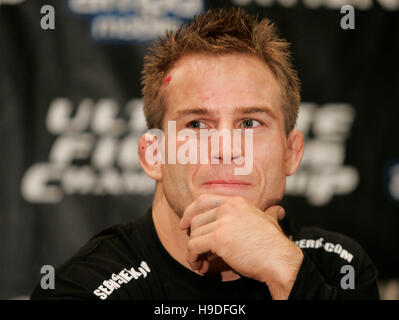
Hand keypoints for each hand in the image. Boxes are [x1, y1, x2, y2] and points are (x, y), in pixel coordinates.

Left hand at [179, 194, 302, 298]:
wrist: (279, 259)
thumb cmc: (275, 244)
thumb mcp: (269, 220)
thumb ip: (268, 213)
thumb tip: (277, 211)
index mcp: (236, 201)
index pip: (202, 200)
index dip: (189, 212)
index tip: (185, 224)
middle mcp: (227, 208)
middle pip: (195, 219)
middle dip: (193, 237)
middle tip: (198, 251)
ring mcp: (222, 222)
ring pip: (194, 234)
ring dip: (194, 251)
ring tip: (202, 262)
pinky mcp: (218, 238)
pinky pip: (193, 247)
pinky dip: (193, 258)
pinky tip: (201, 265)